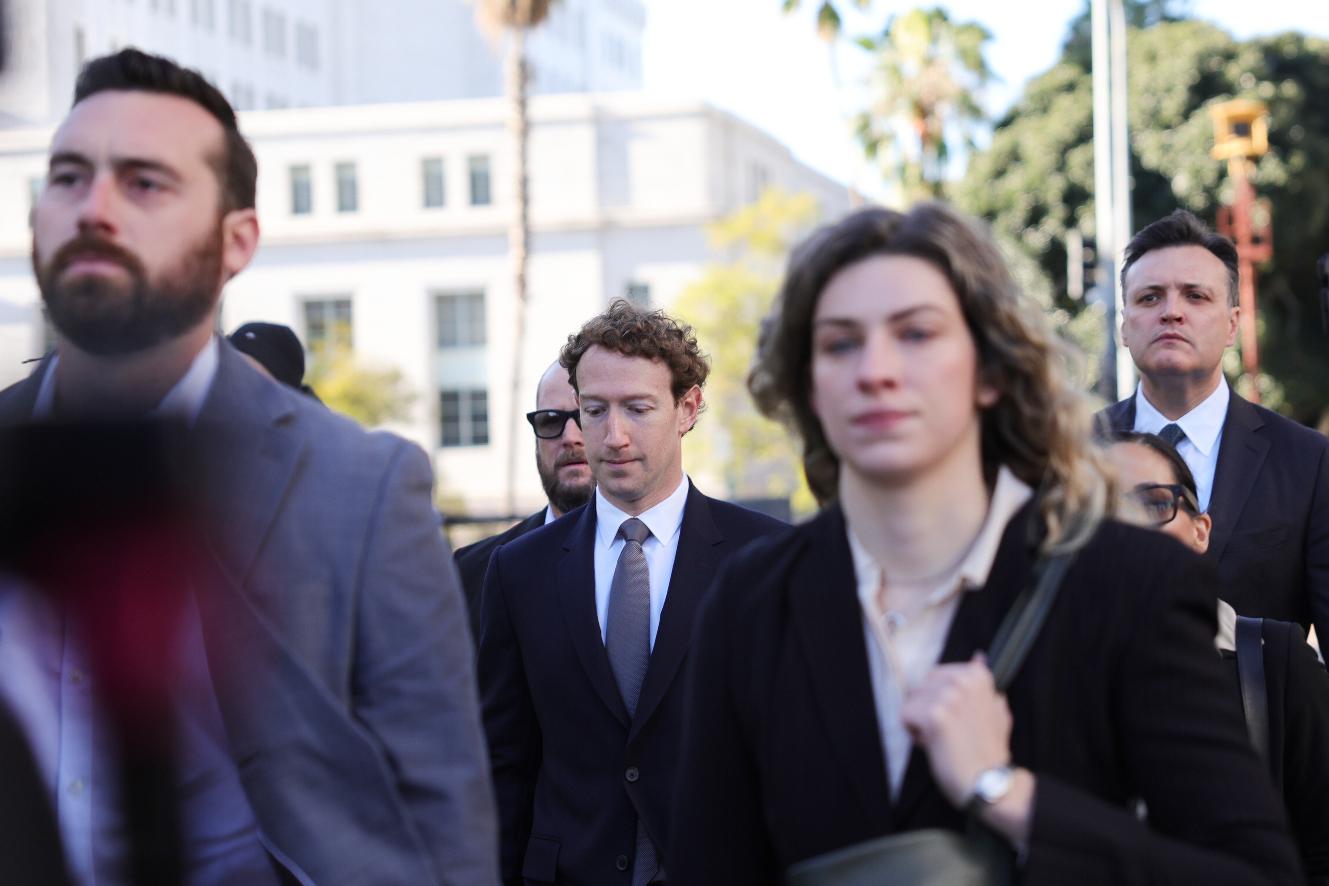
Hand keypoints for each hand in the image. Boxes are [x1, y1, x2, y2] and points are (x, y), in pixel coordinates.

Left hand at [900, 652, 1011, 806]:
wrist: (989, 782)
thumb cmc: (989, 751)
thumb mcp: (995, 709)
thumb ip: (984, 686)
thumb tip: (978, 658)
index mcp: (977, 675)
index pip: (935, 676)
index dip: (942, 701)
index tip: (961, 721)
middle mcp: (963, 680)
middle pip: (921, 687)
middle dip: (928, 709)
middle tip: (951, 732)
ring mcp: (948, 696)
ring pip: (911, 702)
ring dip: (921, 723)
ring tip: (945, 739)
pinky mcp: (934, 715)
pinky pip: (905, 716)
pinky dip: (915, 734)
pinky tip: (935, 745)